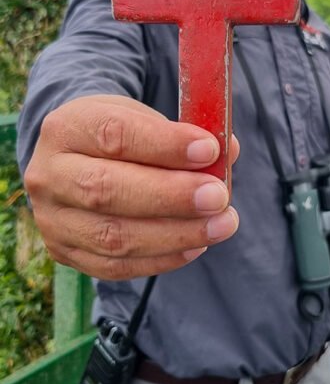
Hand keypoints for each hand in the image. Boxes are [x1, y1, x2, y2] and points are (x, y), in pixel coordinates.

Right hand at [25, 95, 239, 279]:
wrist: (75, 158)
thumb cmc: (118, 134)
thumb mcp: (144, 117)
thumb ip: (183, 134)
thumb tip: (227, 153)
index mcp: (67, 127)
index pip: (113, 134)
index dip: (164, 145)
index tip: (209, 150)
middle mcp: (49, 174)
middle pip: (106, 190)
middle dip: (171, 196)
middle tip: (218, 196)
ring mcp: (52, 219)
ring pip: (112, 237)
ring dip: (176, 233)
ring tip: (221, 224)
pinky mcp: (65, 253)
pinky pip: (116, 266)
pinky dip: (162, 258)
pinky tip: (196, 244)